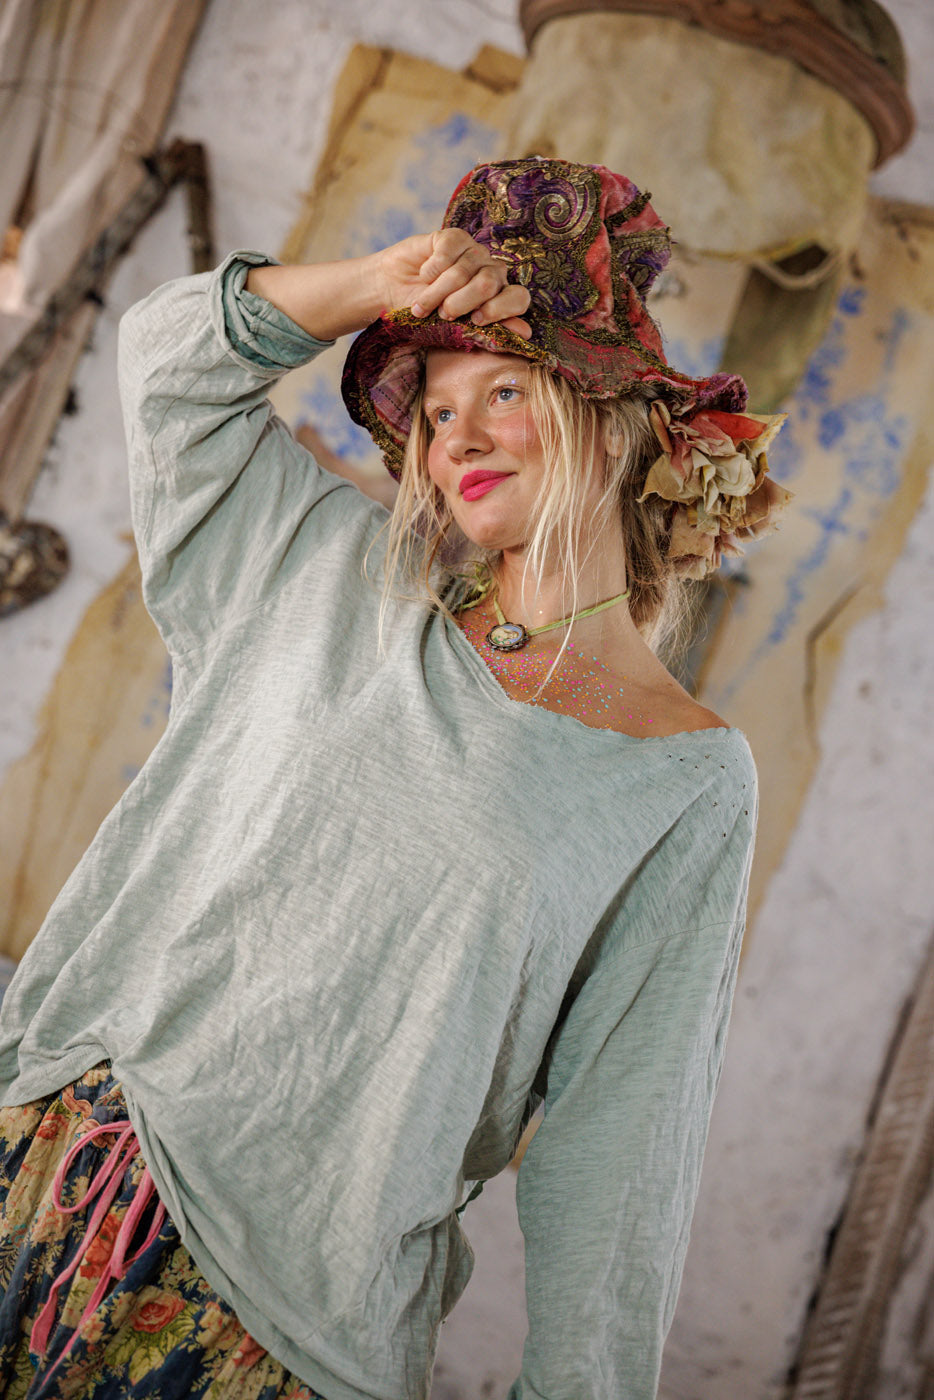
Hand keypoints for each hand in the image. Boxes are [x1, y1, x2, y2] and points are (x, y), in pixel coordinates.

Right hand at [376, 229, 531, 338]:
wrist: (393, 293)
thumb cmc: (427, 315)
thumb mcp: (456, 329)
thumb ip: (490, 331)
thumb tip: (526, 333)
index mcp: (499, 296)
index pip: (519, 298)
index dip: (501, 310)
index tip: (476, 320)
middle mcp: (491, 271)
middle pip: (489, 283)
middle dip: (461, 303)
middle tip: (443, 313)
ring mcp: (474, 252)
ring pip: (464, 270)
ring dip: (437, 292)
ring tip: (422, 305)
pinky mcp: (453, 237)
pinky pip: (448, 251)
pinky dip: (431, 269)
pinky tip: (423, 275)